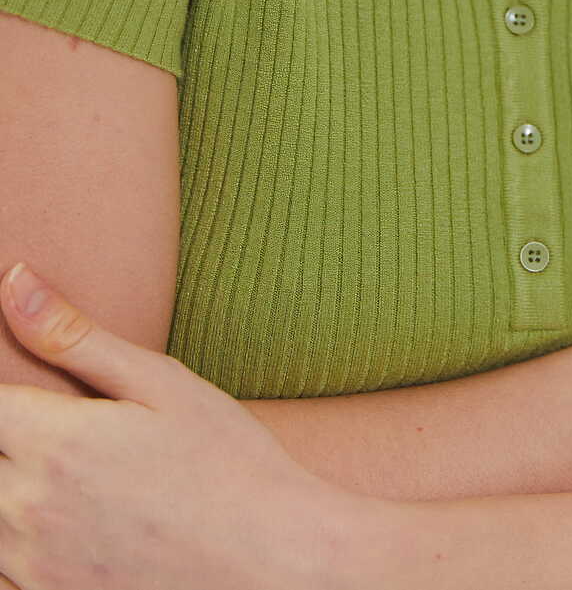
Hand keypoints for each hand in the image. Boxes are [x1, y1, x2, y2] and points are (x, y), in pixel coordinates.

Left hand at [0, 262, 344, 589]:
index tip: (26, 389)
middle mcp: (29, 507)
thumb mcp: (162, 383)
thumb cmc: (226, 462)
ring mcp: (33, 565)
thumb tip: (14, 282)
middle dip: (9, 430)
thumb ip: (75, 339)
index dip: (1, 384)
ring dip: (10, 482)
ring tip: (68, 466)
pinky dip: (12, 543)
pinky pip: (0, 572)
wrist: (272, 559)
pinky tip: (57, 521)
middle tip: (52, 421)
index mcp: (56, 441)